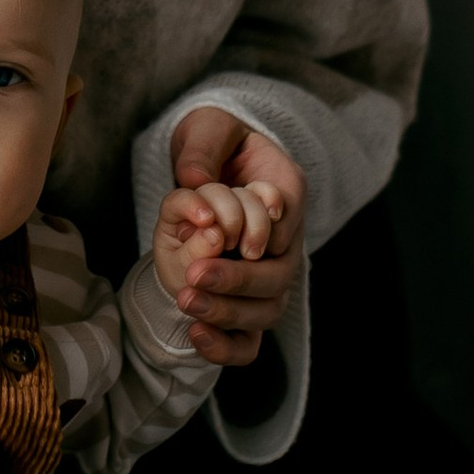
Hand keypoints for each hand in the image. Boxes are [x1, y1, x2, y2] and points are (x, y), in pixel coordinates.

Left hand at [168, 106, 306, 366]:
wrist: (212, 166)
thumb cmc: (214, 143)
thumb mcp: (208, 127)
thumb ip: (203, 148)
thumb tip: (193, 180)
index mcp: (285, 191)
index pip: (287, 222)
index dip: (261, 234)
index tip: (225, 236)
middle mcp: (285, 240)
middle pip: (280, 275)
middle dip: (238, 279)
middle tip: (194, 276)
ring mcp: (269, 275)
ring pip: (268, 309)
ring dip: (229, 311)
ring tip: (186, 301)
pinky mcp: (246, 302)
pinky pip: (249, 339)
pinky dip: (227, 345)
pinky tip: (195, 334)